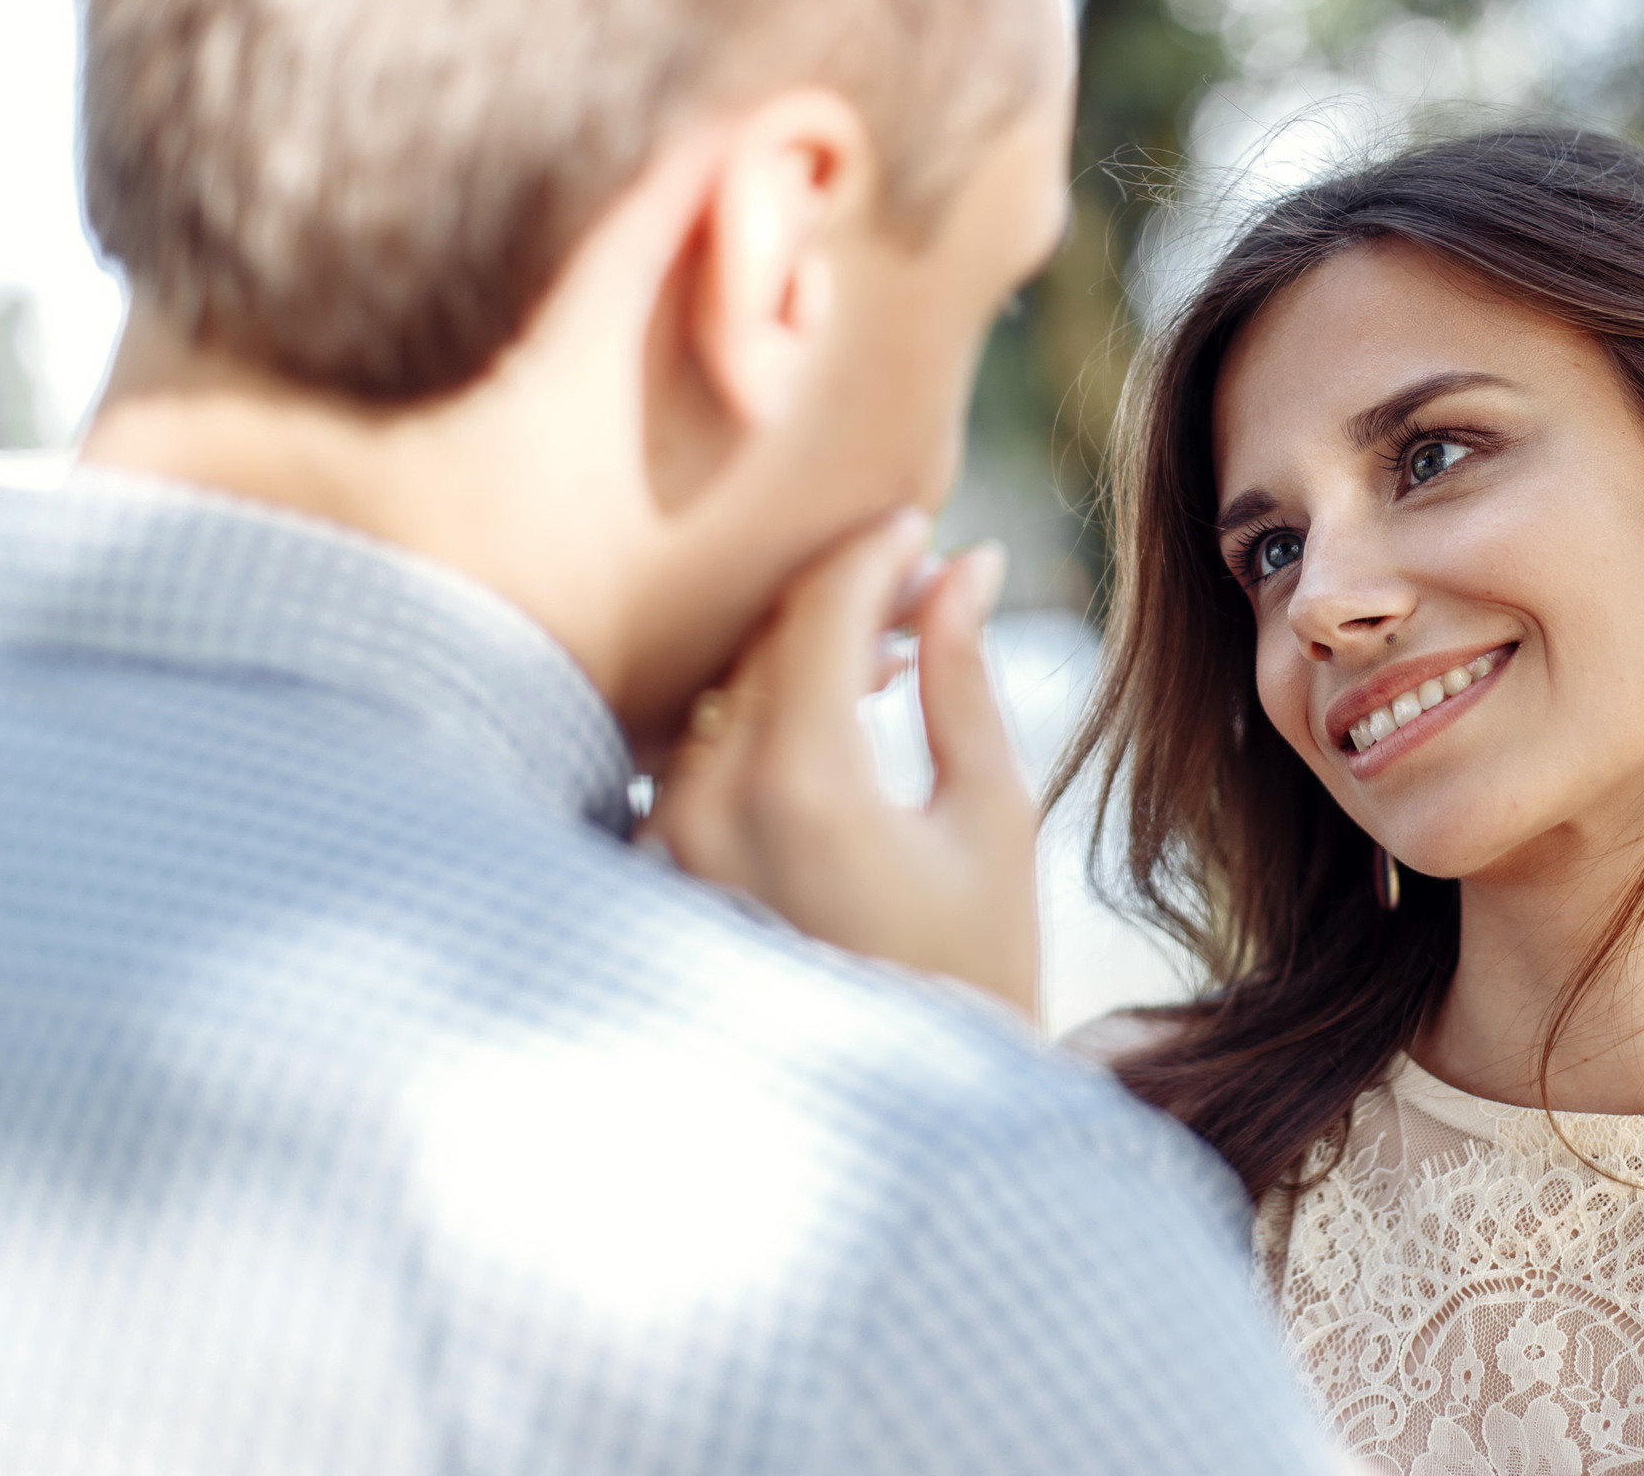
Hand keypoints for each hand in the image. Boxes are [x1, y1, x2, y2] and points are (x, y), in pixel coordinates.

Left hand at [645, 508, 1041, 1020]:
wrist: (905, 1121)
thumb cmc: (978, 968)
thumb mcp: (993, 816)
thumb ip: (964, 677)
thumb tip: (969, 565)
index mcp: (800, 784)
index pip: (818, 609)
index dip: (875, 550)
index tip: (925, 523)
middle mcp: (703, 806)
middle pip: (760, 641)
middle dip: (839, 598)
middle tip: (920, 588)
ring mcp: (662, 846)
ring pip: (720, 695)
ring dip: (796, 658)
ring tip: (885, 662)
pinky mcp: (650, 876)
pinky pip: (694, 758)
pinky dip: (756, 722)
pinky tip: (829, 730)